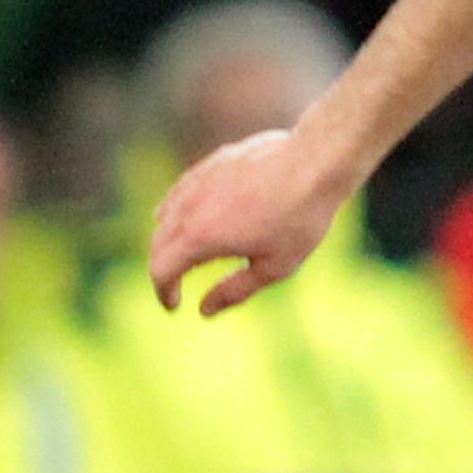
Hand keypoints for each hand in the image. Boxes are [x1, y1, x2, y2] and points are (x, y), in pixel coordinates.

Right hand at [149, 128, 347, 316]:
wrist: (314, 162)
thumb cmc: (299, 219)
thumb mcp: (273, 267)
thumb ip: (234, 291)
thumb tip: (204, 310)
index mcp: (199, 237)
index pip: (160, 270)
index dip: (163, 292)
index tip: (174, 305)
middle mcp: (188, 207)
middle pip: (158, 243)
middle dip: (163, 269)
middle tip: (176, 287)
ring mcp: (196, 181)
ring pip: (165, 215)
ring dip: (168, 240)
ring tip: (184, 257)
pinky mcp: (209, 165)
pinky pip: (180, 193)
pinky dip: (177, 213)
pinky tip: (194, 219)